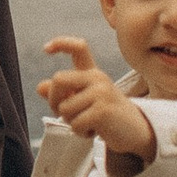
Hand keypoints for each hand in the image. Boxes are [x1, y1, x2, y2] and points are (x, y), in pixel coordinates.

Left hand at [39, 34, 155, 173]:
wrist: (136, 131)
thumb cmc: (107, 116)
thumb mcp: (84, 102)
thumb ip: (63, 94)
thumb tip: (40, 87)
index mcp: (93, 73)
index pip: (78, 48)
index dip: (61, 44)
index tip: (46, 49)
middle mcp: (97, 78)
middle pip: (58, 80)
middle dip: (54, 101)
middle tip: (63, 114)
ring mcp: (101, 93)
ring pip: (65, 108)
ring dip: (71, 122)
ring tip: (87, 124)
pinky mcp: (102, 111)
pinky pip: (75, 124)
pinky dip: (80, 132)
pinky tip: (94, 131)